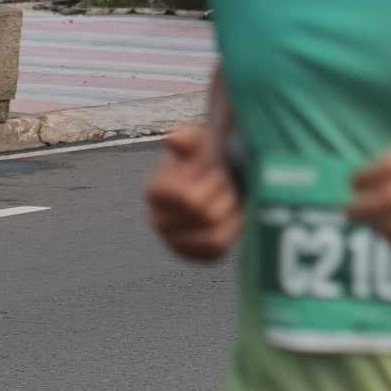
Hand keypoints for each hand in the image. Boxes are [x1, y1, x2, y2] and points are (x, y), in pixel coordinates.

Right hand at [146, 120, 244, 262]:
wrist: (211, 178)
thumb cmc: (204, 156)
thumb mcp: (199, 140)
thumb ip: (189, 137)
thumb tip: (174, 138)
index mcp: (156, 191)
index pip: (190, 199)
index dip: (214, 185)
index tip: (220, 172)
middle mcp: (158, 219)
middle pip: (207, 216)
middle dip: (226, 197)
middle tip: (232, 185)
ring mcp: (172, 240)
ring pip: (213, 239)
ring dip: (231, 218)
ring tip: (234, 201)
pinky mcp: (189, 253)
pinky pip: (213, 254)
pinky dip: (230, 236)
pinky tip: (233, 218)